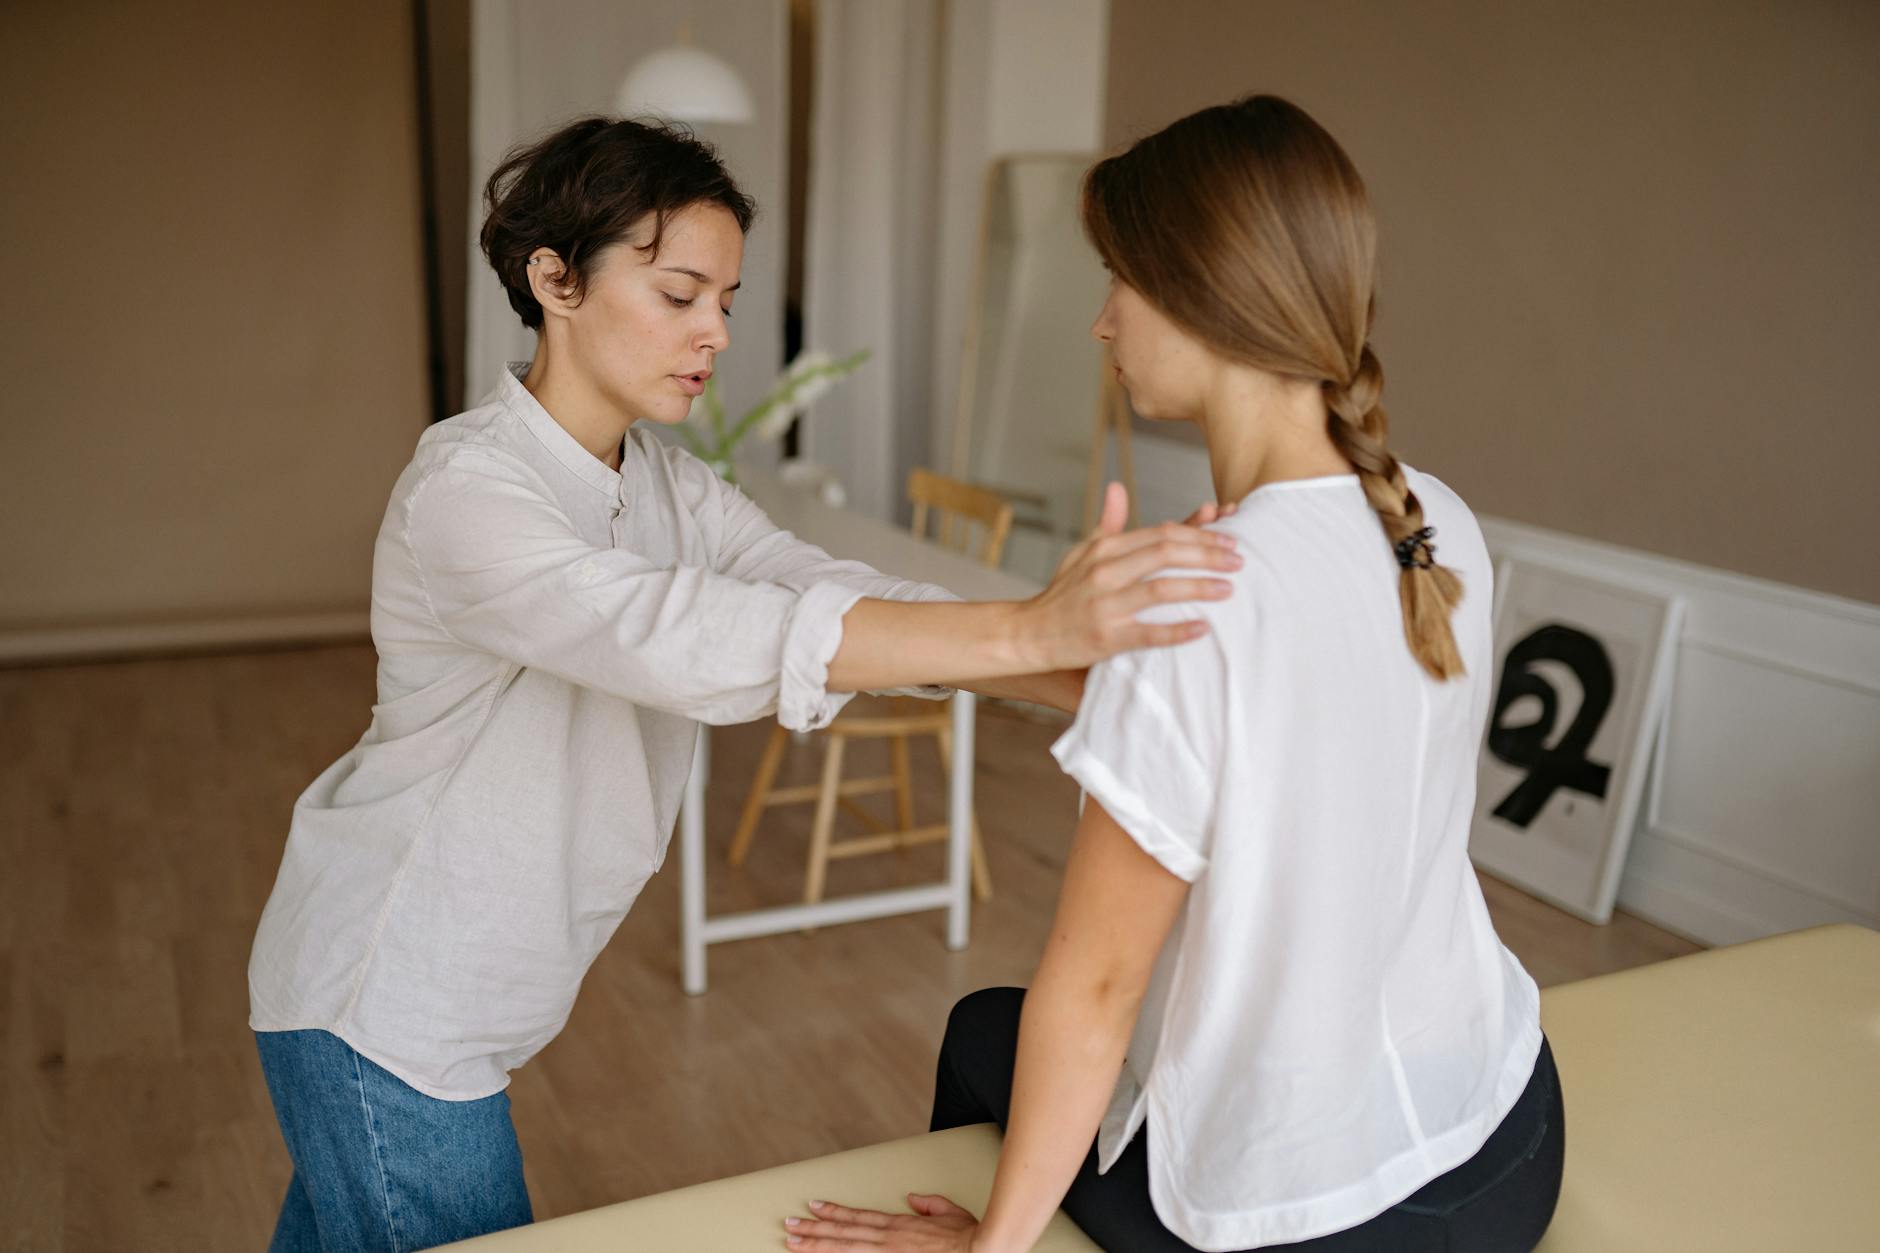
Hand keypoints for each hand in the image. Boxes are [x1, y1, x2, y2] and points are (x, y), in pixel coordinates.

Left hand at [784, 1194, 982, 1251]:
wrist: (980, 1251)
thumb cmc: (968, 1238)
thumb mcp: (950, 1213)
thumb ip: (930, 1204)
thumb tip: (913, 1198)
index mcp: (900, 1224)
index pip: (858, 1216)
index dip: (834, 1211)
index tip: (814, 1206)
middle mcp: (887, 1239)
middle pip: (842, 1232)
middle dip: (813, 1229)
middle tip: (789, 1225)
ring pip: (842, 1248)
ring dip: (815, 1245)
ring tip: (792, 1241)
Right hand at [1010, 482, 1239, 672]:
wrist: (1027, 633)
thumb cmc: (1061, 594)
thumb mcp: (1081, 554)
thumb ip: (1108, 524)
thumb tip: (1118, 487)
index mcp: (1105, 549)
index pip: (1161, 533)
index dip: (1199, 533)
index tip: (1229, 536)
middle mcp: (1105, 572)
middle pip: (1166, 553)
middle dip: (1208, 554)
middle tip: (1239, 560)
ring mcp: (1105, 604)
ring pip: (1161, 588)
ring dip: (1200, 586)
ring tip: (1229, 588)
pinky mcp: (1106, 637)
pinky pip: (1149, 632)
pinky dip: (1178, 630)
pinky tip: (1203, 628)